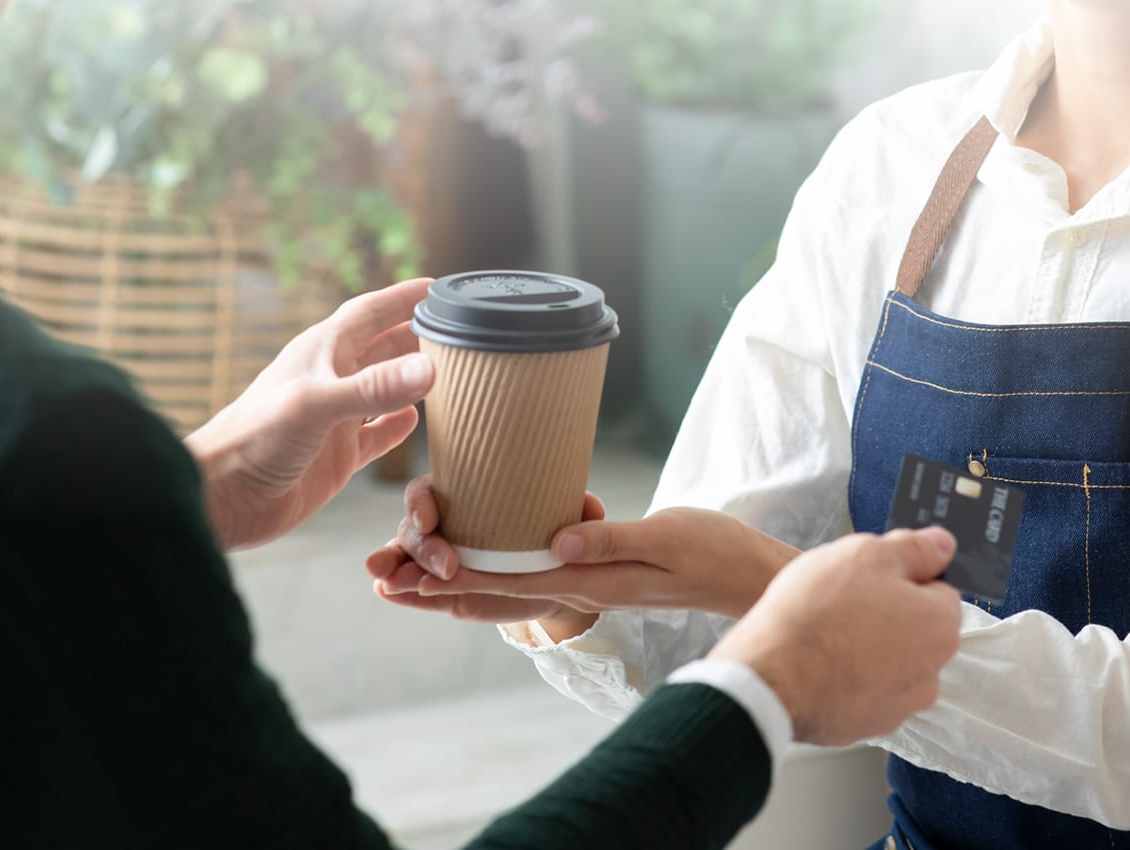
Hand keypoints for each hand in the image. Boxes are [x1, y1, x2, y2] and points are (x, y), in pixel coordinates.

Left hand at [186, 278, 435, 550]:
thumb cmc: (253, 440)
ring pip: (382, 389)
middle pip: (382, 346)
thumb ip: (373, 388)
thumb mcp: (316, 405)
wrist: (220, 498)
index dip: (404, 298)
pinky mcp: (336, 457)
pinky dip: (397, 427)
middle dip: (416, 335)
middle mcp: (330, 380)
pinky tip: (416, 422)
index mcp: (321, 352)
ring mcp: (334, 419)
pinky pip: (375, 436)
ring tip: (449, 371)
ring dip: (411, 379)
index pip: (371, 312)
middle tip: (458, 329)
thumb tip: (428, 369)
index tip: (441, 288)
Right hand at [366, 476, 604, 626]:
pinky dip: (398, 591)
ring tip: (383, 577)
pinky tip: (387, 592)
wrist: (552, 582)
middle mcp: (444, 527)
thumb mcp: (565, 525)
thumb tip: (589, 504)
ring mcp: (436, 562)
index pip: (429, 491)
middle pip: (414, 528)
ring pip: (404, 558)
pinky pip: (413, 591)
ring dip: (391, 565)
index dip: (421, 501)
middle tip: (447, 567)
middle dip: (421, 547)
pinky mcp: (442, 594)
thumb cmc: (551, 539)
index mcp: (465, 501)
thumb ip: (577, 513)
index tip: (431, 518)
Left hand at [373, 493, 800, 621]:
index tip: (405, 573)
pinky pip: (530, 571)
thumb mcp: (667, 538)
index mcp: (589, 579)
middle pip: (490, 592)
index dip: (451, 576)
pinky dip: (492, 570)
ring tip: (403, 576)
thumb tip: (556, 541)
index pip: (506, 579)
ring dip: (452, 583)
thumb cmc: (716, 553)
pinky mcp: (595, 565)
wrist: (750, 574)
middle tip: (379, 579)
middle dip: (433, 588)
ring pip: (503, 585)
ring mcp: (585, 579)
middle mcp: (579, 584)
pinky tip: (473, 554)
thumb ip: (613, 537)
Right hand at [709, 528, 961, 746]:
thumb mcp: (866, 554)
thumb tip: (942, 545)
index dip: (902, 579)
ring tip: (826, 636)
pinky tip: (817, 665)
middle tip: (843, 604)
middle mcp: (930, 674)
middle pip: (915, 631)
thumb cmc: (817, 612)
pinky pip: (861, 693)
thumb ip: (914, 548)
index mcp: (940, 628)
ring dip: (868, 651)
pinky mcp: (863, 727)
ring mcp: (897, 707)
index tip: (870, 579)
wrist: (768, 676)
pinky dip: (847, 680)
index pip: (938, 591)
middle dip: (887, 616)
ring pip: (889, 665)